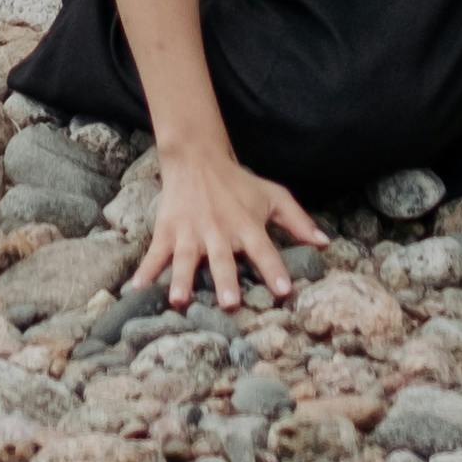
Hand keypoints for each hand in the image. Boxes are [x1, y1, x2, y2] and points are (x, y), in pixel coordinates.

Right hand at [134, 144, 317, 307]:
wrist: (197, 158)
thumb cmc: (239, 183)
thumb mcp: (273, 196)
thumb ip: (298, 221)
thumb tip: (325, 243)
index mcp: (247, 225)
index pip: (264, 250)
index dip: (274, 269)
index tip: (284, 291)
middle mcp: (219, 231)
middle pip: (223, 259)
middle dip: (225, 281)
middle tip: (229, 303)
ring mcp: (191, 232)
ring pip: (187, 260)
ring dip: (183, 280)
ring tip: (179, 300)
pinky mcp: (168, 231)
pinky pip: (156, 254)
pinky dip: (146, 271)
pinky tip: (136, 289)